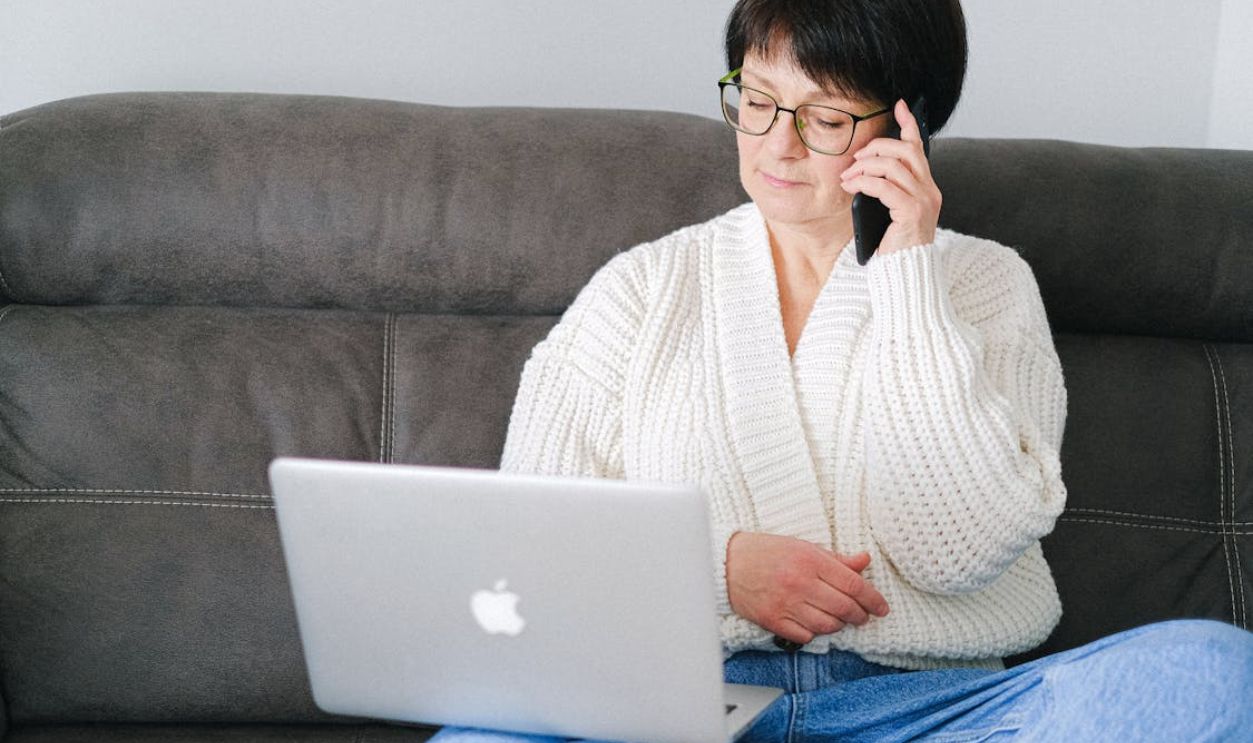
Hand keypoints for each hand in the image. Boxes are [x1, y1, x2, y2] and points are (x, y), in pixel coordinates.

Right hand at [726, 532, 889, 645]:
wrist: (726, 563)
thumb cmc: (767, 552)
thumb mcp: (803, 547)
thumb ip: (836, 559)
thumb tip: (864, 561)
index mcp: (810, 560)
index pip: (853, 584)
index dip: (873, 599)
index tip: (881, 607)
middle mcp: (799, 582)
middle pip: (844, 608)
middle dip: (860, 615)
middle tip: (862, 616)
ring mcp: (785, 604)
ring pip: (828, 625)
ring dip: (839, 625)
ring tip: (838, 618)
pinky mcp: (773, 620)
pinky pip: (806, 635)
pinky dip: (815, 632)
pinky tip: (814, 622)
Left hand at [839, 99, 941, 256]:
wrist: (905, 275)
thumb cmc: (892, 246)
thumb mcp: (887, 212)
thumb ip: (885, 190)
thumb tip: (862, 169)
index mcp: (925, 188)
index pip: (919, 148)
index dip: (909, 124)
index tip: (899, 105)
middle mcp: (929, 191)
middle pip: (905, 151)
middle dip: (877, 148)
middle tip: (855, 159)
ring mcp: (924, 201)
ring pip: (893, 166)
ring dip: (865, 167)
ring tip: (848, 178)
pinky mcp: (912, 213)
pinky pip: (885, 186)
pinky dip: (864, 182)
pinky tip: (851, 187)